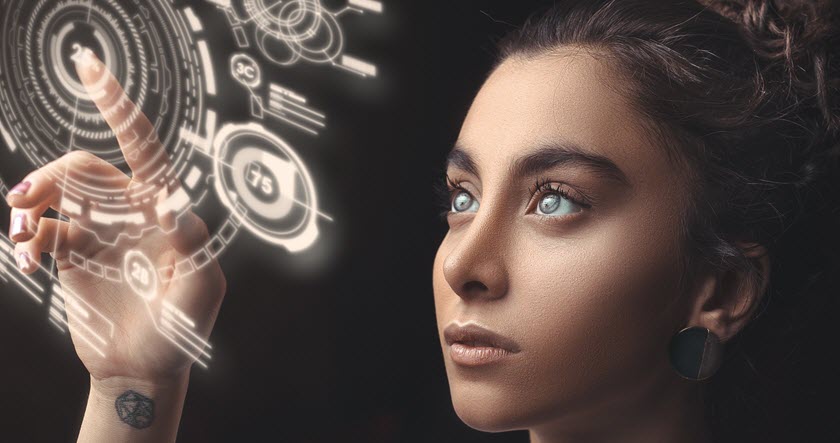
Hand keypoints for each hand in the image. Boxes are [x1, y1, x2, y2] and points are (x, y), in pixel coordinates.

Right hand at [6, 49, 224, 395]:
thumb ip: (195, 250)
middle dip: (51, 176)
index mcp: (164, 209)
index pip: (143, 147)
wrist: (142, 367)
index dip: (118, 106)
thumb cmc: (180, 331)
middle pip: (83, 168)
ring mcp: (98, 230)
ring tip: (19, 236)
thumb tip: (174, 205)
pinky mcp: (72, 253)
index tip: (88, 66)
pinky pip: (41, 228)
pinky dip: (27, 238)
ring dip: (30, 203)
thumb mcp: (199, 294)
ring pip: (55, 193)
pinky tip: (27, 261)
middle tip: (23, 201)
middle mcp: (129, 211)